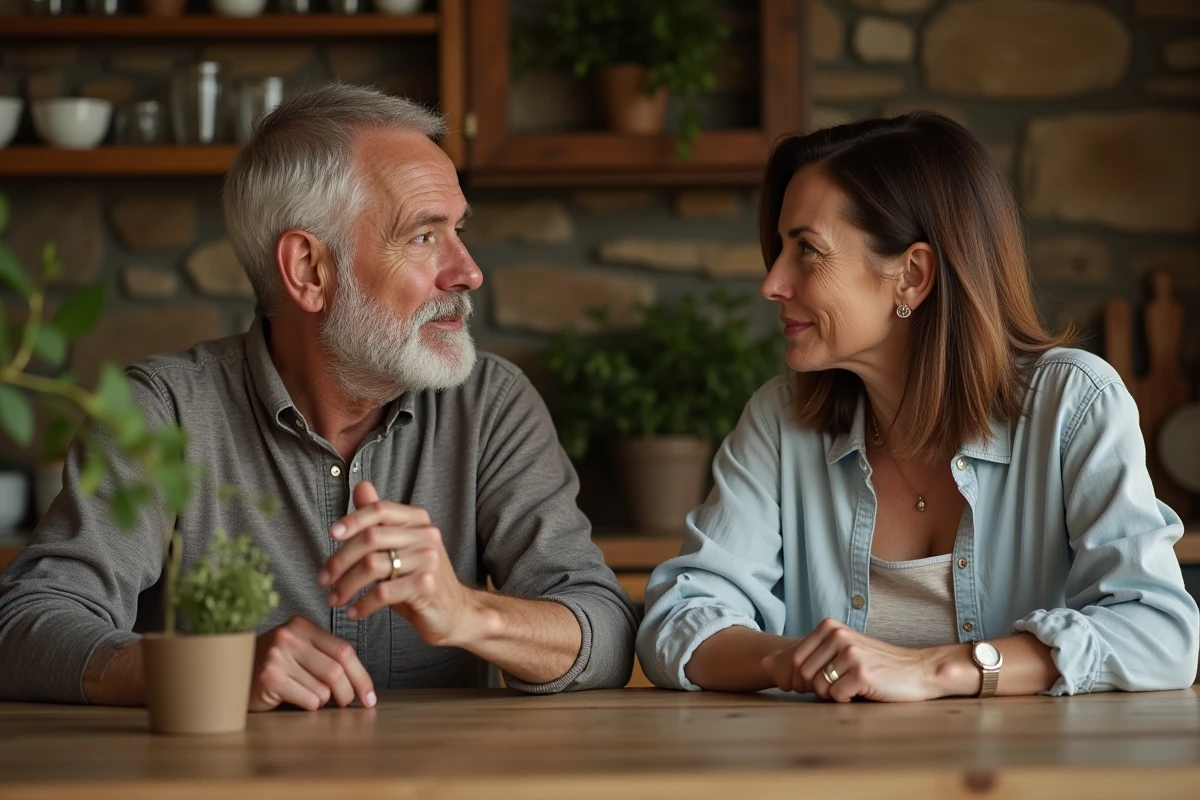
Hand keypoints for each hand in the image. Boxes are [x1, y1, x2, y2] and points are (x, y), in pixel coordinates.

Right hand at [250, 615, 375, 711]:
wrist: (229, 674)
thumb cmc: (272, 665)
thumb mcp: (299, 651)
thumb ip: (325, 657)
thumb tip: (361, 684)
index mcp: (302, 625)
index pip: (344, 650)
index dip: (362, 676)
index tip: (369, 697)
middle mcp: (289, 636)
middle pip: (337, 670)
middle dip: (348, 692)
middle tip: (347, 704)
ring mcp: (277, 656)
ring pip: (323, 688)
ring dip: (323, 700)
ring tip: (310, 697)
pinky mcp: (268, 677)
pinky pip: (307, 699)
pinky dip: (309, 706)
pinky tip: (296, 700)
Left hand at [318, 482, 484, 647]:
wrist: (455, 611)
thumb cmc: (420, 578)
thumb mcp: (400, 546)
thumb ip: (379, 519)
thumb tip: (361, 486)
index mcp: (418, 521)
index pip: (380, 510)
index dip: (353, 519)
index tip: (331, 534)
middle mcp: (426, 535)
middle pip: (371, 537)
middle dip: (340, 560)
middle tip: (324, 579)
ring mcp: (428, 560)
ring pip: (373, 565)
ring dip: (346, 585)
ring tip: (334, 599)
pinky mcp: (427, 586)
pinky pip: (383, 592)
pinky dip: (362, 604)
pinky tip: (354, 612)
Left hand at [759, 618, 949, 702]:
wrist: (918, 671)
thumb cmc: (876, 666)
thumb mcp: (840, 652)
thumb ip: (807, 656)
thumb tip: (763, 664)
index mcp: (829, 627)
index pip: (796, 662)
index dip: (807, 680)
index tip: (831, 679)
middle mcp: (837, 635)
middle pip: (804, 676)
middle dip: (820, 688)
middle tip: (845, 685)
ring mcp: (848, 652)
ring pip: (819, 688)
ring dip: (836, 695)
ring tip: (856, 685)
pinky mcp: (860, 672)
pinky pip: (836, 697)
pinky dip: (849, 701)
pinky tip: (866, 690)